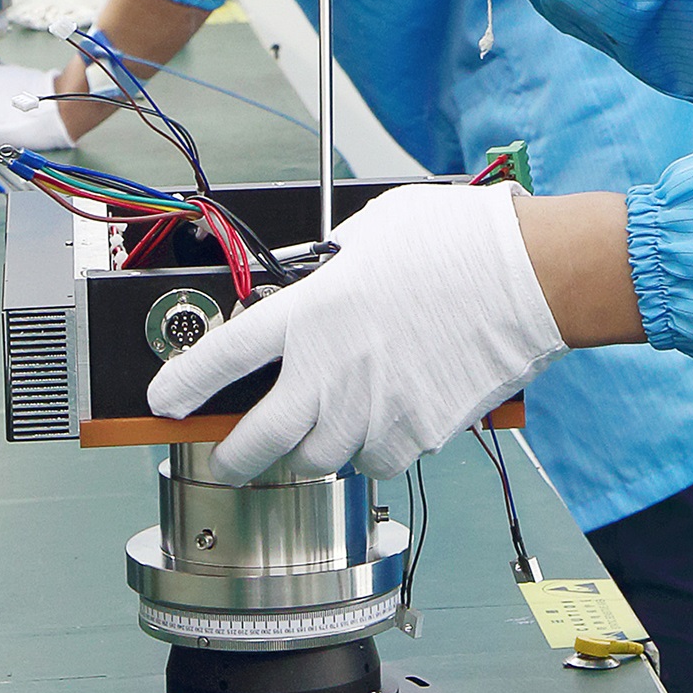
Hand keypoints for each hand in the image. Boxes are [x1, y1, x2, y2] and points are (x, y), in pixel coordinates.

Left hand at [146, 181, 565, 481]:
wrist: (527, 277)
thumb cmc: (457, 241)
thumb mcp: (370, 230)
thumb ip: (324, 262)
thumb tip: (302, 275)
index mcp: (308, 312)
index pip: (220, 359)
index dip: (182, 384)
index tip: (165, 401)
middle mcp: (328, 371)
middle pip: (255, 443)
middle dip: (233, 455)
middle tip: (230, 453)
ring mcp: (371, 411)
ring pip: (318, 460)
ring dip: (313, 448)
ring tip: (327, 423)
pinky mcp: (415, 436)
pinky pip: (375, 462)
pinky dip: (373, 450)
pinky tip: (386, 419)